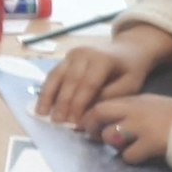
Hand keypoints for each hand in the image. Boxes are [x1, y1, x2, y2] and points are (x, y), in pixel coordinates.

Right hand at [36, 26, 171, 124]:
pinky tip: (43, 103)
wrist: (128, 49)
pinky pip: (54, 74)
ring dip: (48, 96)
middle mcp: (84, 54)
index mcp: (102, 60)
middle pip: (70, 81)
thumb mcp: (130, 85)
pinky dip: (47, 89)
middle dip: (63, 103)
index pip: (88, 85)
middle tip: (58, 122)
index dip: (80, 104)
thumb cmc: (130, 70)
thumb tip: (90, 112)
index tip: (75, 122)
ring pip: (57, 76)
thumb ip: (111, 97)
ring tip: (41, 113)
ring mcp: (73, 54)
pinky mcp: (66, 57)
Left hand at [82, 94, 171, 164]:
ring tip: (123, 146)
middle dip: (91, 125)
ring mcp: (141, 126)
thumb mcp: (153, 105)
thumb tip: (111, 120)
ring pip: (111, 135)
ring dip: (113, 143)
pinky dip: (131, 157)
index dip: (92, 114)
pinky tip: (140, 155)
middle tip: (94, 136)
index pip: (104, 102)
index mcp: (136, 99)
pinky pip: (128, 155)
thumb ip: (133, 109)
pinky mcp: (150, 143)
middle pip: (99, 112)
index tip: (89, 124)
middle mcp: (135, 109)